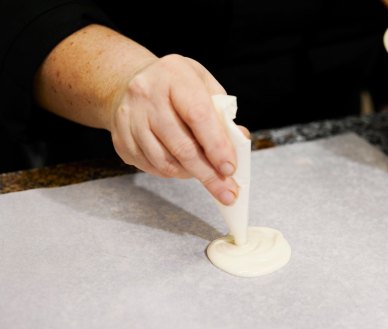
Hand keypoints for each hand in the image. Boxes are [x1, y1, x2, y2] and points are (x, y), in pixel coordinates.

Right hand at [108, 54, 241, 204]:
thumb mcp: (203, 85)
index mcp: (174, 76)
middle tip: (227, 192)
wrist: (128, 82)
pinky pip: (150, 166)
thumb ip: (222, 112)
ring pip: (165, 162)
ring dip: (191, 175)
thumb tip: (239, 141)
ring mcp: (129, 118)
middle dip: (208, 174)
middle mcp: (147, 95)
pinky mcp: (121, 139)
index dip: (216, 146)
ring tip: (206, 176)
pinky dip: (171, 173)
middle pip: (181, 146)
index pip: (198, 115)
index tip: (230, 168)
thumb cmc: (175, 85)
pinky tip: (183, 167)